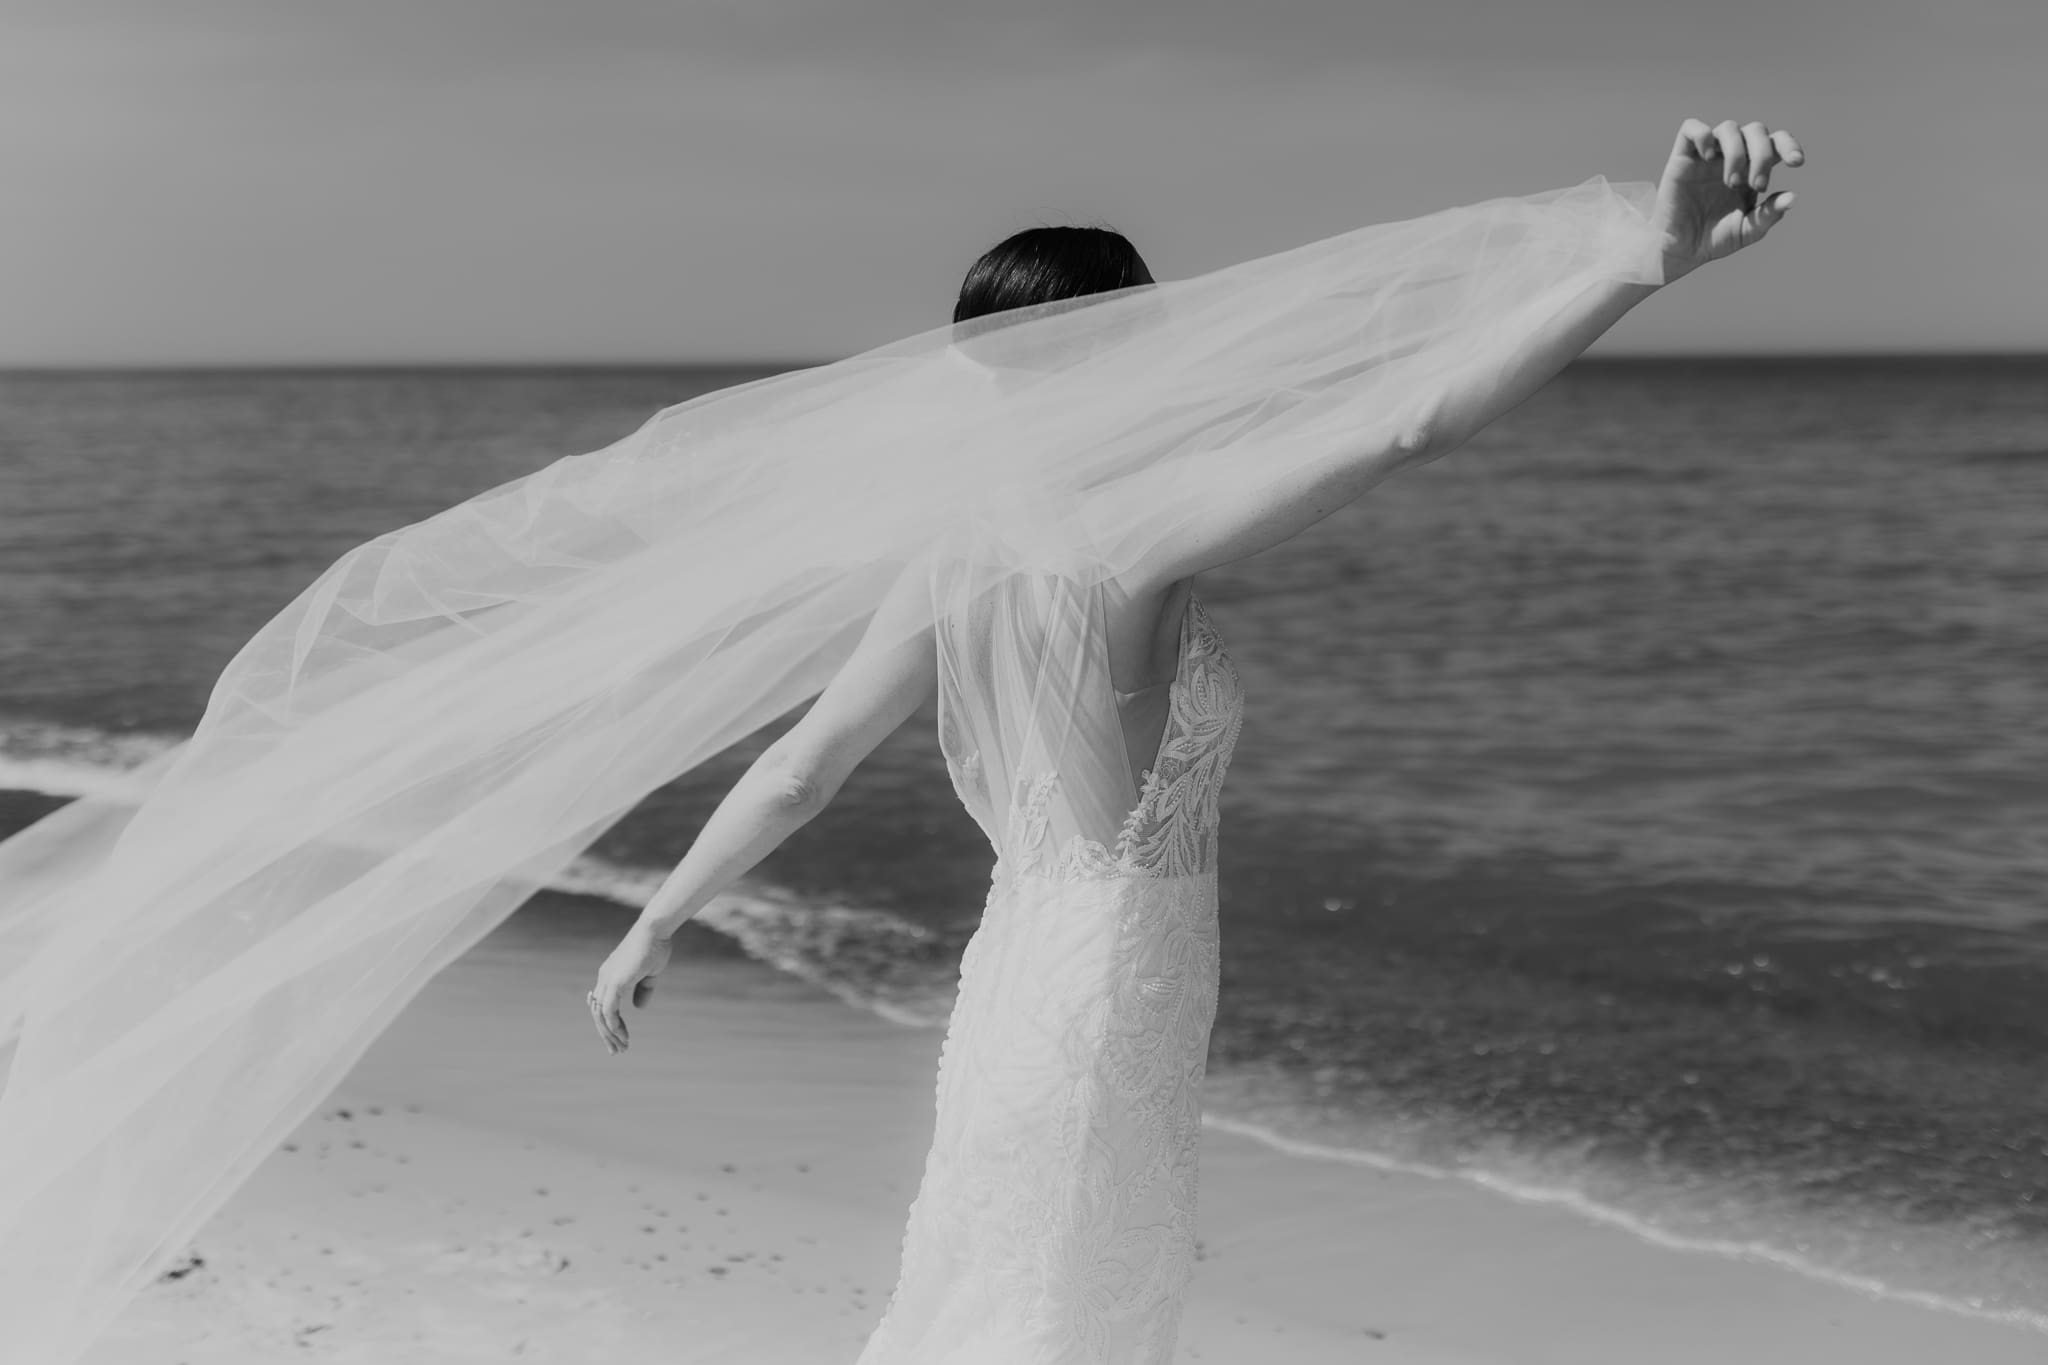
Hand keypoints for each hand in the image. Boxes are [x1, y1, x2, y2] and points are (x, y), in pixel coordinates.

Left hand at [587, 920, 672, 1054]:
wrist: (655, 930)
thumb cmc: (656, 946)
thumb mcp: (650, 973)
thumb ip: (643, 990)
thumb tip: (639, 1008)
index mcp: (610, 975)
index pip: (602, 1005)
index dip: (608, 1023)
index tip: (618, 1038)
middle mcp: (604, 979)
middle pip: (598, 1013)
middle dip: (606, 1034)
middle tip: (616, 1051)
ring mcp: (607, 980)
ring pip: (601, 1015)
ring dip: (610, 1034)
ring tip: (622, 1048)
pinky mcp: (615, 982)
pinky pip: (609, 1011)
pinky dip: (614, 1026)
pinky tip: (623, 1036)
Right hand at [1653, 118, 1804, 282]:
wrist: (1680, 250)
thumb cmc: (1715, 240)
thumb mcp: (1748, 231)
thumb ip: (1769, 214)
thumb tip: (1792, 197)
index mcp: (1752, 170)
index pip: (1776, 142)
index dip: (1788, 145)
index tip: (1796, 162)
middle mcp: (1732, 157)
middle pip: (1756, 130)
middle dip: (1762, 155)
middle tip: (1756, 185)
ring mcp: (1707, 156)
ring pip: (1728, 127)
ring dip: (1737, 152)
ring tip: (1731, 182)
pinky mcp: (1682, 158)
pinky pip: (1692, 128)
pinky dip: (1703, 136)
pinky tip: (1708, 158)